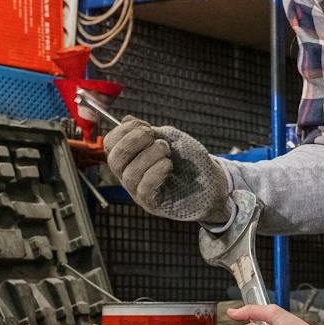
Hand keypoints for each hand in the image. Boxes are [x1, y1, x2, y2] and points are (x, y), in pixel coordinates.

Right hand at [104, 118, 233, 223]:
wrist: (213, 181)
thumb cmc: (190, 160)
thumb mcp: (171, 138)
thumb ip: (150, 130)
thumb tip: (127, 120)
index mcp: (131, 157)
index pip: (111, 144)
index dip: (123, 131)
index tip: (145, 126)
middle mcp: (130, 174)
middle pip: (114, 159)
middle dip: (132, 142)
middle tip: (154, 137)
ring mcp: (140, 191)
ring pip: (129, 174)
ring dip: (149, 156)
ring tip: (167, 151)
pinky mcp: (153, 204)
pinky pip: (143, 189)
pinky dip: (154, 173)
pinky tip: (168, 165)